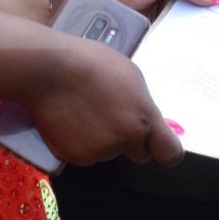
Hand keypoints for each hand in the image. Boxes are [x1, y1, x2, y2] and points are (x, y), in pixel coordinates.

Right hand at [25, 41, 183, 166]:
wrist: (49, 70)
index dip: (164, 150)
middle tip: (110, 118)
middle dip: (129, 141)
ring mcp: (101, 151)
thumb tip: (142, 117)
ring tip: (83, 111)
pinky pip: (84, 153)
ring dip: (100, 139)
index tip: (158, 146)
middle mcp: (127, 139)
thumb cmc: (91, 63)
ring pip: (107, 152)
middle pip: (137, 153)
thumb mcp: (130, 76)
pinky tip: (68, 120)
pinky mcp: (76, 156)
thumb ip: (140, 105)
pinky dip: (78, 142)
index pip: (170, 153)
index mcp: (145, 118)